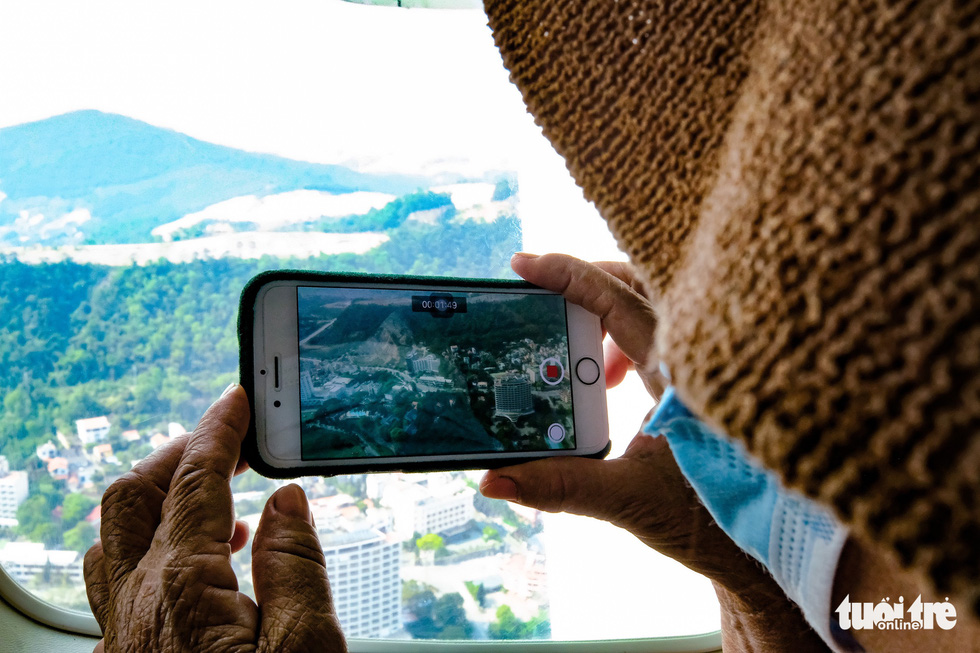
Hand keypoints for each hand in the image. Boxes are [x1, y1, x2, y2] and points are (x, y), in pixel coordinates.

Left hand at [83, 385, 345, 652]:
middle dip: (180, 455)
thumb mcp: (305, 647)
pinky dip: (153, 548)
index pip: (196, 482)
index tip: (237, 400)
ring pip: (114, 538)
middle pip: (135, 495)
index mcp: (182, 586)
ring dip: (160, 503)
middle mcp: (137, 602)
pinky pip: (118, 582)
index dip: (219, 431)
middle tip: (227, 444)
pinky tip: (199, 566)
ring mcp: (122, 632)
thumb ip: (296, 567)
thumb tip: (288, 502)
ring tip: (216, 501)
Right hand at [485, 253, 827, 650]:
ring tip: (588, 365)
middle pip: (640, 283)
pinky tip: (613, 381)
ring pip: (653, 302)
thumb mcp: (628, 501)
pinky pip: (662, 329)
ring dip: (608, 316)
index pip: (618, 301)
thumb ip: (559, 487)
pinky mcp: (703, 379)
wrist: (773, 545)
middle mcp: (697, 358)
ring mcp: (706, 364)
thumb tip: (495, 481)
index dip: (568, 275)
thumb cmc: (714, 523)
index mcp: (680, 374)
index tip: (523, 264)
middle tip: (548, 306)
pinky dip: (627, 339)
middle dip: (589, 283)